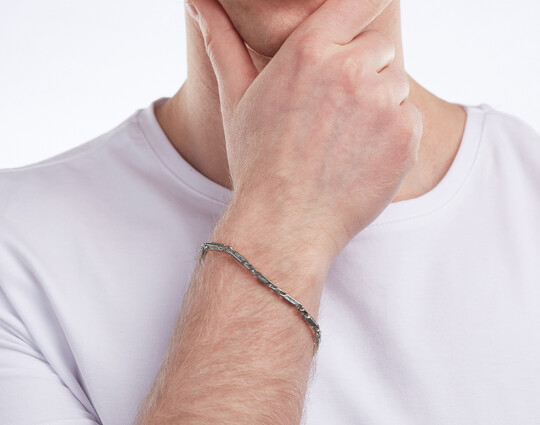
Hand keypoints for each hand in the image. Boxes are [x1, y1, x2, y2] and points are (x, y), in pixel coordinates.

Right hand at [188, 0, 422, 260]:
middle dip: (363, 72)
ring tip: (343, 141)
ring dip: (379, 107)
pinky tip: (360, 159)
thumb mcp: (235, 98)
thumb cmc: (257, 161)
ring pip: (396, 86)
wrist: (284, 224)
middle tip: (333, 114)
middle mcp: (350, 69)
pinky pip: (410, 120)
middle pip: (378, 49)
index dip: (362, 12)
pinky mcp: (405, 136)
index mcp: (308, 51)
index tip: (358, 31)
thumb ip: (221, 41)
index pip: (358, 1)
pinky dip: (393, 137)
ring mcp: (382, 103)